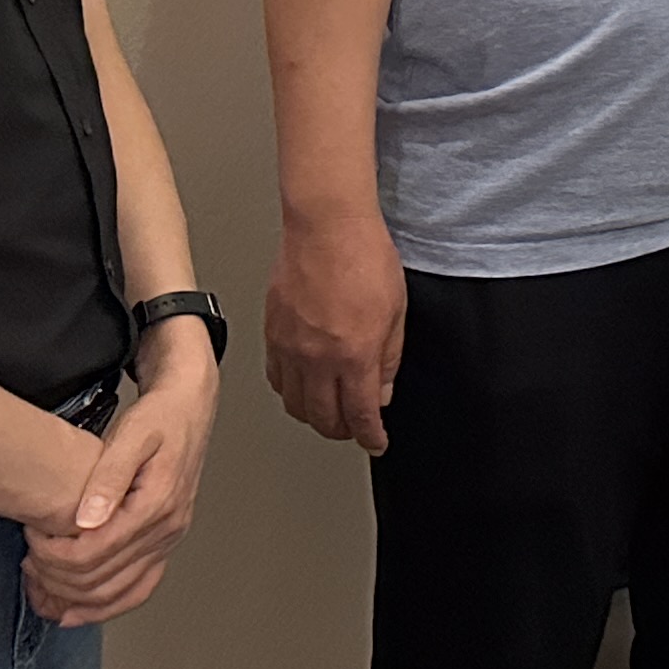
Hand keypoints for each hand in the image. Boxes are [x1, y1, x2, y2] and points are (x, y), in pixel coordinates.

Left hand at [21, 330, 215, 625]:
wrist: (189, 408)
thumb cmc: (160, 416)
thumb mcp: (132, 433)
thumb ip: (108, 476)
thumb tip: (86, 520)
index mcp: (157, 503)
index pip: (95, 552)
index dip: (54, 555)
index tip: (32, 538)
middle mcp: (168, 528)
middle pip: (102, 580)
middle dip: (56, 577)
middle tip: (29, 558)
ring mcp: (169, 539)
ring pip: (119, 594)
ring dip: (75, 599)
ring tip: (41, 585)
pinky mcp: (165, 542)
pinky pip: (138, 589)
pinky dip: (105, 607)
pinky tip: (76, 610)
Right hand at [266, 209, 406, 453]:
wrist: (327, 226)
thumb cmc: (365, 257)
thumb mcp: (396, 311)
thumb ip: (389, 358)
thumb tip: (383, 391)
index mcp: (354, 355)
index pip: (360, 415)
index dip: (370, 436)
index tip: (376, 442)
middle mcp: (318, 358)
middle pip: (324, 418)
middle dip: (343, 430)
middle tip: (354, 428)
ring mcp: (290, 348)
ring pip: (295, 404)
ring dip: (314, 416)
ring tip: (330, 411)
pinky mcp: (272, 334)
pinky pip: (276, 379)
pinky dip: (290, 392)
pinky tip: (303, 386)